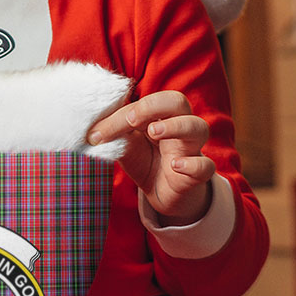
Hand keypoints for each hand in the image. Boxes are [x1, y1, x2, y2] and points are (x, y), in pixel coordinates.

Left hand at [87, 90, 214, 224]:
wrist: (162, 194)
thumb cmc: (146, 161)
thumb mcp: (126, 146)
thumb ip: (114, 134)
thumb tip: (90, 130)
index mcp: (160, 115)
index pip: (145, 103)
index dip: (121, 114)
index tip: (97, 133)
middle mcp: (179, 126)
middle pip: (178, 101)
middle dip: (154, 106)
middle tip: (131, 120)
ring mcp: (191, 149)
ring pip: (198, 127)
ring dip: (176, 126)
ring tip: (154, 132)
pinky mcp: (198, 174)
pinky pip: (205, 166)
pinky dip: (193, 164)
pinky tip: (175, 165)